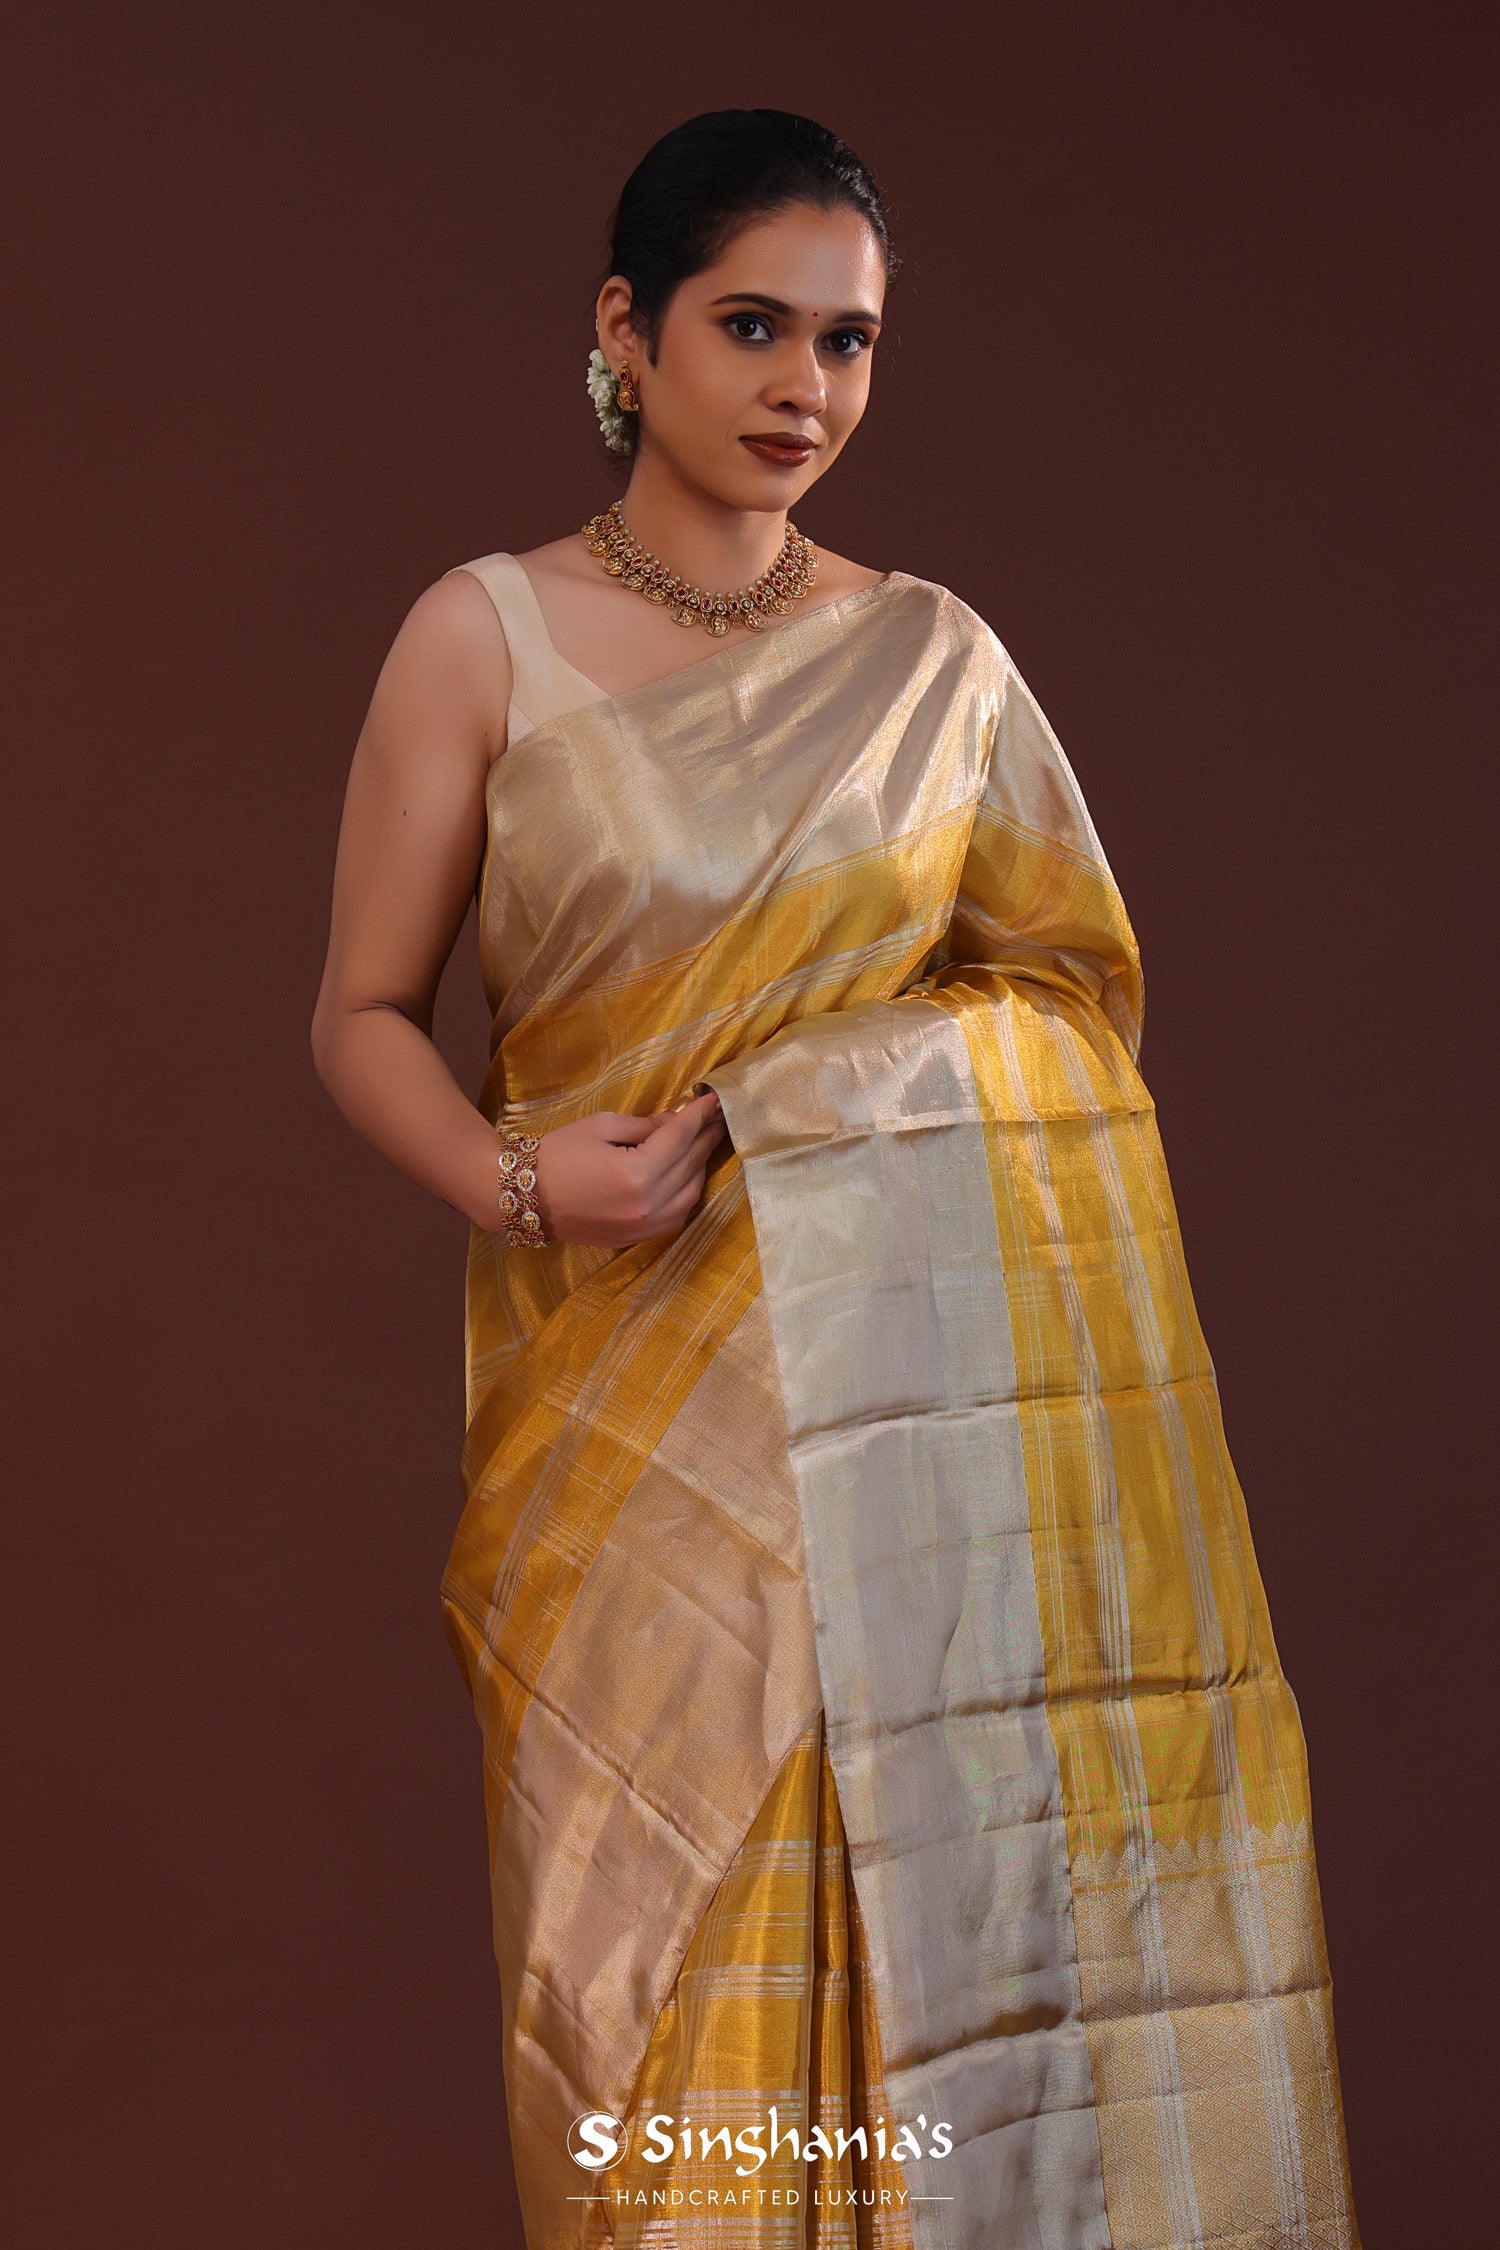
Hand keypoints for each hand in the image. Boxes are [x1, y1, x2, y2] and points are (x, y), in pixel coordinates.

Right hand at [530, 1090, 727, 1247]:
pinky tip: (686, 1174)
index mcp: (637, 1173)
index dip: (699, 1115)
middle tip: (715, 1117)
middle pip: (691, 1164)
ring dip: (700, 1165)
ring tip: (702, 1142)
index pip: (681, 1138)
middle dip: (704, 1137)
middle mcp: (648, 1204)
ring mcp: (644, 1227)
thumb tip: (678, 1122)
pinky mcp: (637, 1239)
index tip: (715, 1099)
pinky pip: (677, 1216)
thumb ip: (646, 1126)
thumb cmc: (558, 1153)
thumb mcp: (602, 1126)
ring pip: (692, 1193)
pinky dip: (687, 1193)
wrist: (524, 1197)